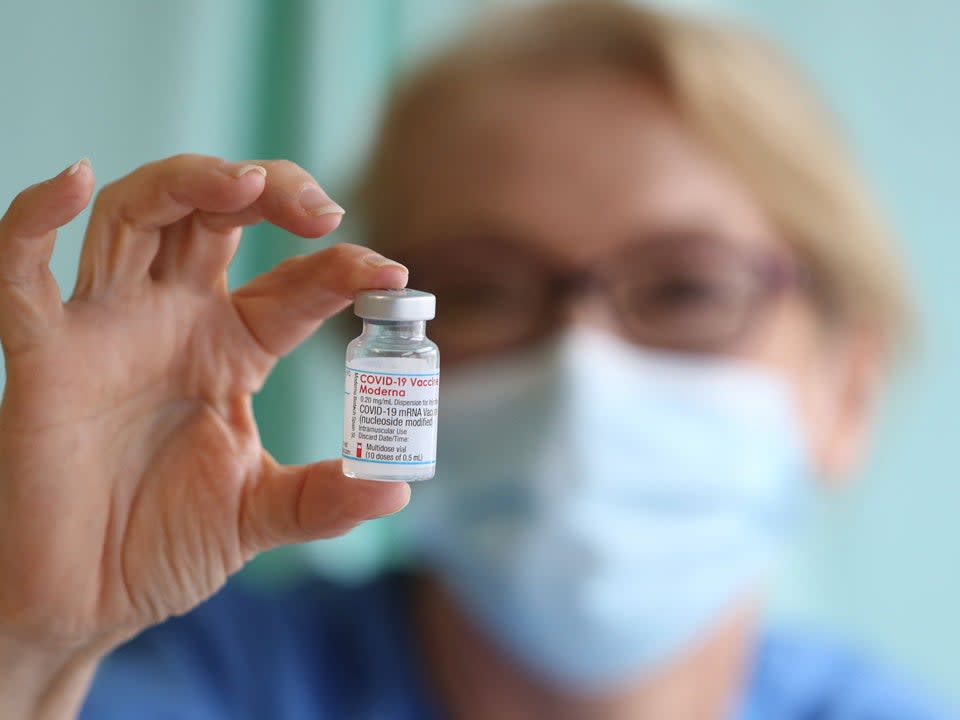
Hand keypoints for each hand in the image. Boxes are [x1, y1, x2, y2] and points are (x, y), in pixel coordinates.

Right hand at [0, 155, 409, 715]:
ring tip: (246, 183)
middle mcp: (173, 322)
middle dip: (270, 193)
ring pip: (137, 216)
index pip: (295, 284)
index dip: (343, 270)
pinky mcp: (44, 357)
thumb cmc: (163, 547)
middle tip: (322, 209)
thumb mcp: (259, 515)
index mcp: (232, 349)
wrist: (84, 602)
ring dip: (189, 182)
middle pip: (216, 217)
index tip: (392, 276)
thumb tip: (397, 487)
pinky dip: (36, 220)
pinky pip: (22, 274)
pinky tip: (75, 182)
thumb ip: (324, 499)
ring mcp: (108, 330)